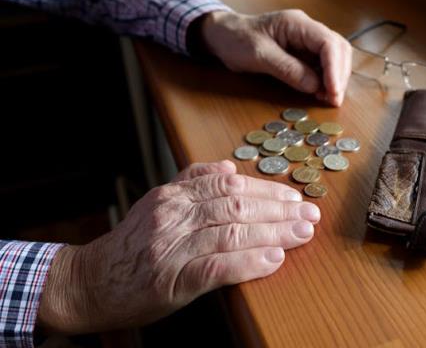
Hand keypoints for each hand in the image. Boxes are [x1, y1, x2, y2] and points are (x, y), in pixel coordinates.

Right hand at [37, 160, 319, 333]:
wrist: (90, 282)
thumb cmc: (131, 245)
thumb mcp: (156, 202)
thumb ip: (191, 182)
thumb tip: (229, 168)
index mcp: (173, 195)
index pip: (230, 184)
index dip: (267, 190)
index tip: (295, 196)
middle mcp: (173, 214)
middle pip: (236, 205)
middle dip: (278, 209)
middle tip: (310, 214)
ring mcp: (172, 246)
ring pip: (232, 231)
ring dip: (274, 232)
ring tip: (302, 234)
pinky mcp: (173, 279)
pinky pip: (218, 267)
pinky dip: (249, 262)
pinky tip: (273, 259)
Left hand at [195, 10, 351, 106]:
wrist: (223, 35)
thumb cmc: (236, 39)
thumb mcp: (259, 55)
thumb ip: (287, 69)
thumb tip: (315, 86)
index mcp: (297, 23)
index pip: (328, 43)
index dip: (334, 69)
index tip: (333, 92)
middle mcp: (307, 30)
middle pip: (338, 49)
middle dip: (340, 75)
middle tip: (334, 100)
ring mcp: (306, 41)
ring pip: (335, 57)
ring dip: (336, 78)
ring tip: (328, 99)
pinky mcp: (303, 53)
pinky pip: (323, 65)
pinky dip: (326, 80)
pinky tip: (321, 93)